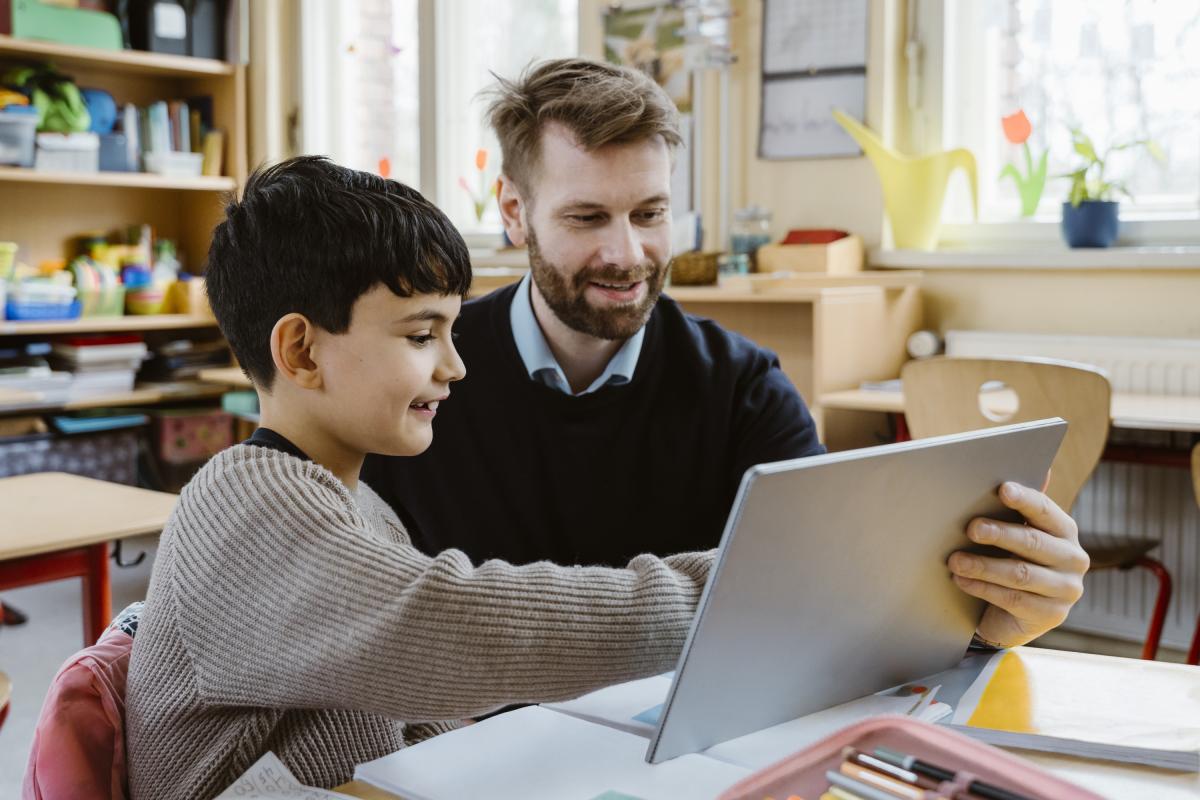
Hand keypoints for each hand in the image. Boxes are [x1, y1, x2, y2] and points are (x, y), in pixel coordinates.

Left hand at [949, 481, 1088, 647]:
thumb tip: (1036, 468)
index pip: (1045, 511)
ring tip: (955, 560)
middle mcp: (1073, 558)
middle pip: (1032, 542)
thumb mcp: (1015, 536)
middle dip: (999, 534)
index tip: (1002, 490)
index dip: (1024, 500)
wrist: (1012, 615)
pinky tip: (961, 580)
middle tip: (971, 528)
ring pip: (1020, 574)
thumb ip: (1020, 508)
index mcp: (1065, 531)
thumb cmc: (1011, 562)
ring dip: (983, 566)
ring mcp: (1066, 589)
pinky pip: (1013, 599)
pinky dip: (983, 588)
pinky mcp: (1051, 615)